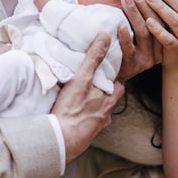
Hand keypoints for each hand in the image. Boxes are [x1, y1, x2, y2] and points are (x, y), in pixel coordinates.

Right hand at [51, 33, 124, 161]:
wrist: (60, 141)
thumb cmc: (71, 111)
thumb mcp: (82, 79)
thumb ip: (93, 58)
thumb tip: (105, 36)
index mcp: (108, 101)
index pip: (118, 86)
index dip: (112, 79)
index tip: (105, 74)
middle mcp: (105, 115)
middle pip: (109, 101)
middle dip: (102, 94)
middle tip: (91, 86)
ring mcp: (95, 128)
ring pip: (98, 114)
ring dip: (92, 108)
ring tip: (80, 100)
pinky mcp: (84, 137)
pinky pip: (87, 126)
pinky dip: (83, 120)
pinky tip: (73, 117)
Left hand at [117, 0, 162, 82]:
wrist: (113, 81)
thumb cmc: (125, 51)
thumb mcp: (138, 37)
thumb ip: (143, 19)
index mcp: (162, 41)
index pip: (164, 17)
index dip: (160, 1)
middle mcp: (157, 50)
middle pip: (155, 23)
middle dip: (146, 4)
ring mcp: (146, 59)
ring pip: (143, 33)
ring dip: (134, 14)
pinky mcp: (133, 66)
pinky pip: (129, 49)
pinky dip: (125, 36)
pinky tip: (119, 24)